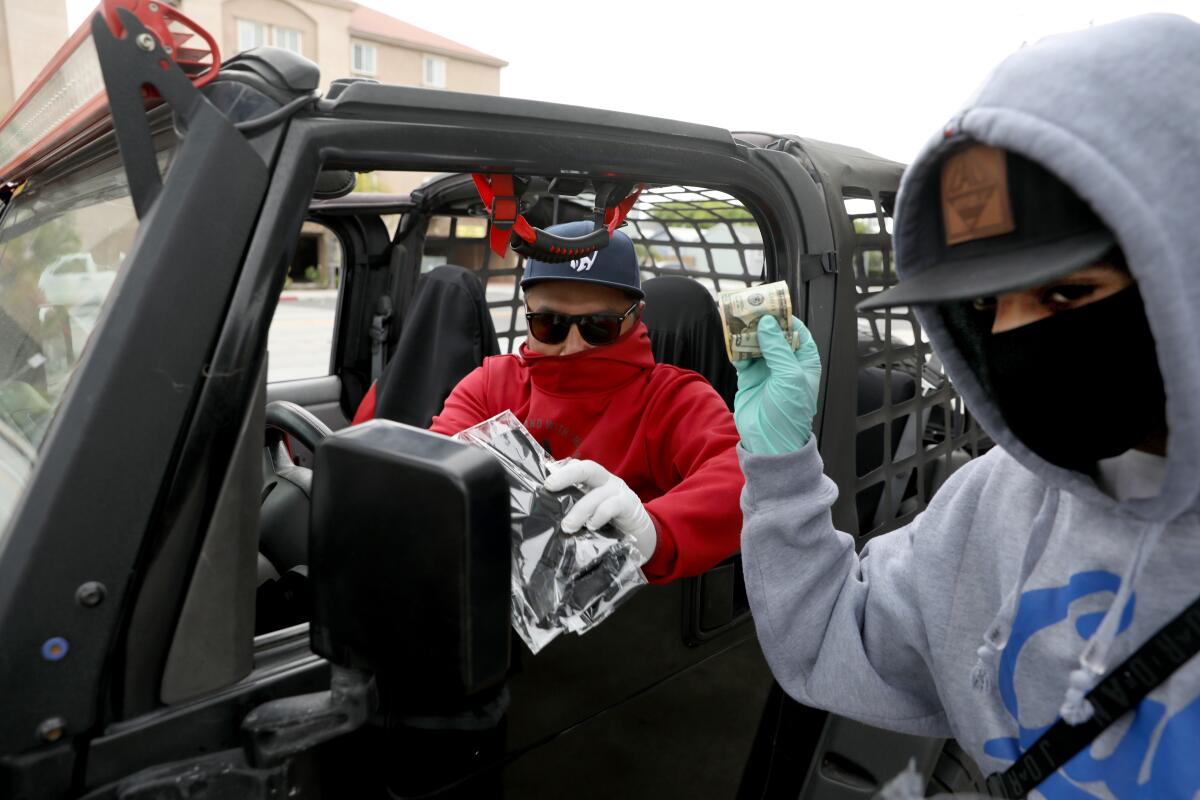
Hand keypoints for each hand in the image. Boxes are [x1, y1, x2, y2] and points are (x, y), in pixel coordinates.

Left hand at [543, 460, 655, 562]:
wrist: (642, 536)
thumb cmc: (610, 523)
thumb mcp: (591, 512)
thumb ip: (574, 507)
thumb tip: (547, 513)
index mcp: (595, 480)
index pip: (577, 467)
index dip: (560, 471)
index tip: (544, 481)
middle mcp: (606, 480)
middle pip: (587, 469)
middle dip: (567, 475)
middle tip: (550, 486)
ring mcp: (619, 491)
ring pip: (596, 493)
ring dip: (579, 510)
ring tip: (567, 526)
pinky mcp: (629, 504)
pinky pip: (612, 506)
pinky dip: (599, 515)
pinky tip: (591, 526)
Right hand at [733, 315, 820, 454]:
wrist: (771, 442)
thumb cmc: (790, 413)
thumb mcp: (790, 376)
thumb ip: (778, 348)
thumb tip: (767, 323)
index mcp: (804, 361)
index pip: (797, 331)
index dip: (785, 317)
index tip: (771, 305)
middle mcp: (785, 363)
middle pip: (773, 334)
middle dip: (762, 322)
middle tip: (749, 307)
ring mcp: (766, 370)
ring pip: (756, 343)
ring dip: (746, 333)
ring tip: (737, 318)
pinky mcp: (749, 378)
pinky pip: (742, 357)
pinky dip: (736, 348)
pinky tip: (730, 338)